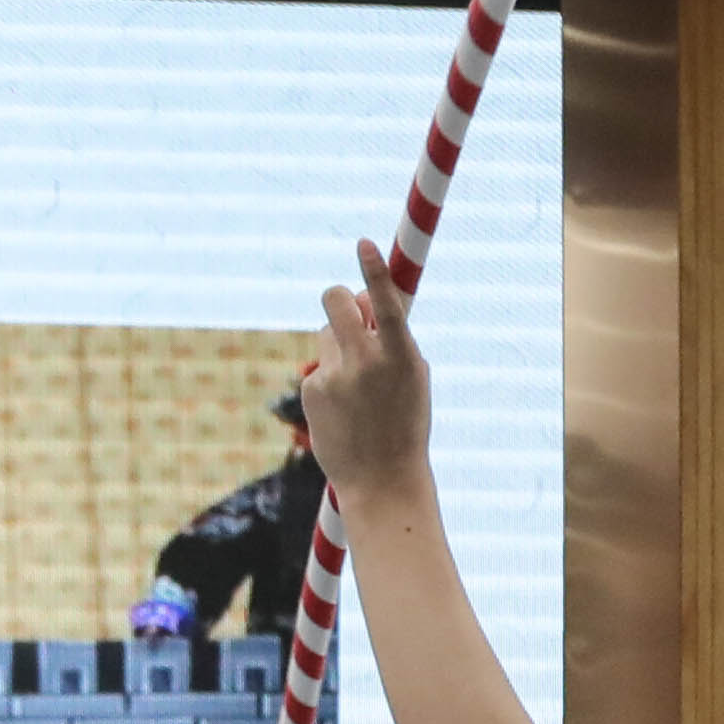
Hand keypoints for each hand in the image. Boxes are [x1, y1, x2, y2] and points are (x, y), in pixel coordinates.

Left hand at [292, 243, 430, 506]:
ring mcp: (335, 375)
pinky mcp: (312, 390)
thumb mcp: (412, 377)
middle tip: (347, 307)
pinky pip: (320, 367)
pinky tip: (343, 410)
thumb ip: (391, 338)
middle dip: (339, 297)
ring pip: (328, 335)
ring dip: (339, 345)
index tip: (363, 244)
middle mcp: (366, 362)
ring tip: (358, 385)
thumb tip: (363, 303)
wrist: (382, 479)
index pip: (387, 305)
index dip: (374, 272)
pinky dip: (331, 380)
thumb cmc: (404, 422)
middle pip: (335, 302)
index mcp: (401, 356)